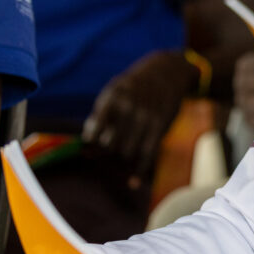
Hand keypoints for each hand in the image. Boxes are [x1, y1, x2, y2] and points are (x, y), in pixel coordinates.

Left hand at [82, 51, 197, 182]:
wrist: (167, 71)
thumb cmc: (135, 86)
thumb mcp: (116, 90)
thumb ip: (102, 114)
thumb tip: (88, 141)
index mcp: (112, 97)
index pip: (95, 130)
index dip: (89, 147)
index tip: (87, 154)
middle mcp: (128, 107)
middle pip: (109, 145)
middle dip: (104, 156)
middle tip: (103, 161)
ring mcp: (145, 117)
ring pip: (126, 152)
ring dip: (120, 163)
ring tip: (118, 164)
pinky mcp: (159, 126)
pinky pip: (147, 154)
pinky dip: (140, 172)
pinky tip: (133, 183)